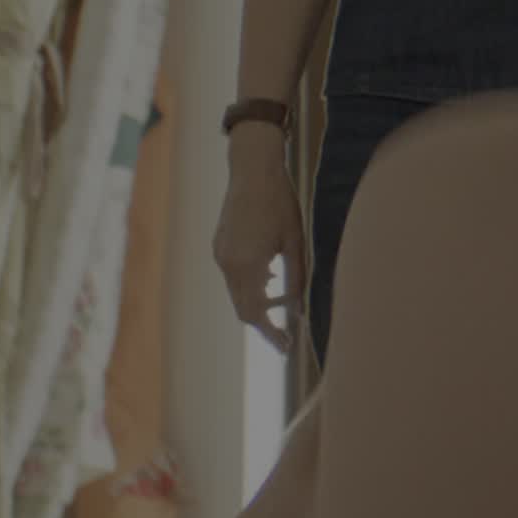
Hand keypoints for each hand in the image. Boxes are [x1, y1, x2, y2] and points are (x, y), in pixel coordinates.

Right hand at [214, 141, 305, 351]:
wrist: (253, 170)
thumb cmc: (280, 203)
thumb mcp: (295, 242)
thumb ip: (296, 279)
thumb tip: (299, 310)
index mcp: (248, 266)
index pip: (256, 314)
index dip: (271, 334)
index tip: (286, 347)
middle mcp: (228, 264)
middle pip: (243, 309)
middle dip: (264, 323)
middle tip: (286, 333)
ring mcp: (220, 254)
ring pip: (237, 293)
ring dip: (258, 301)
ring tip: (283, 298)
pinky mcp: (219, 245)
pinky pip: (233, 276)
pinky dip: (250, 284)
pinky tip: (269, 276)